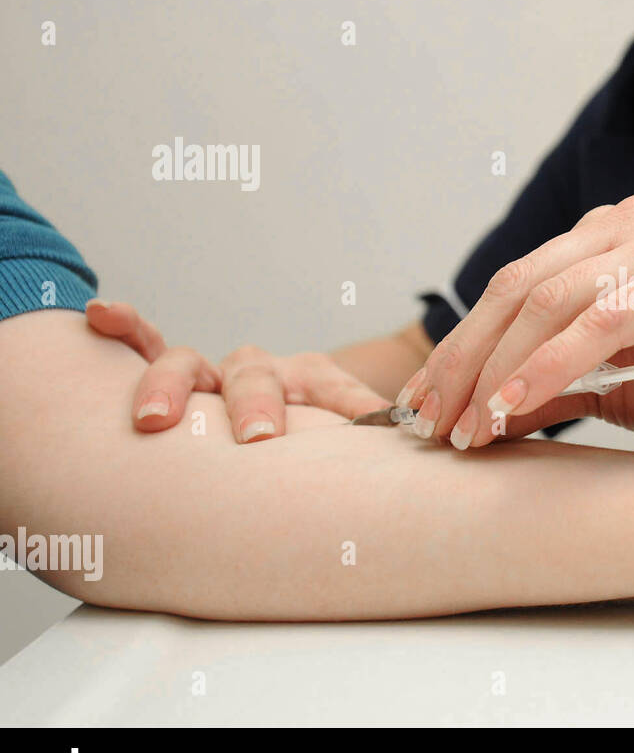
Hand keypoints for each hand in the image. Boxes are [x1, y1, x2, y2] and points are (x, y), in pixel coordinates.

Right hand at [85, 300, 387, 441]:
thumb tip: (414, 437)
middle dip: (255, 405)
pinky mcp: (172, 372)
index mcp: (308, 379)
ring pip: (186, 363)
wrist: (286, 405)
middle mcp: (258, 371)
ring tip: (155, 418)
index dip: (342, 404)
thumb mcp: (347, 429)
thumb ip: (371, 431)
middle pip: (254, 377)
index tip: (360, 424)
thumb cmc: (313, 430)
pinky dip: (125, 328)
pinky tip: (101, 315)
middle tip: (258, 437)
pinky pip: (144, 343)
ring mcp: (212, 371)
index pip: (327, 384)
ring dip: (170, 387)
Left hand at [396, 193, 633, 449]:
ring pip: (550, 302)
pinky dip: (549, 367)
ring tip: (467, 430)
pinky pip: (600, 322)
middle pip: (519, 288)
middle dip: (465, 362)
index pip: (513, 286)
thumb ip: (541, 388)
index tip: (421, 406)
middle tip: (430, 425)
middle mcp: (631, 222)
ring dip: (497, 372)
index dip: (459, 346)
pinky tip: (511, 408)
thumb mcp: (605, 388)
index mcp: (608, 235)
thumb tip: (467, 415)